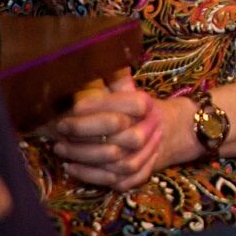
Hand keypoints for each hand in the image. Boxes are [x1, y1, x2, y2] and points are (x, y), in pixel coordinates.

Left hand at [48, 70, 192, 190]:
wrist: (175, 132)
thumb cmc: (141, 112)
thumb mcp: (129, 91)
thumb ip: (114, 78)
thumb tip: (95, 54)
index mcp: (148, 106)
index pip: (127, 105)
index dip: (99, 106)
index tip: (73, 107)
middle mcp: (152, 129)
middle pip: (123, 135)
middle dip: (88, 134)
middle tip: (60, 131)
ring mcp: (150, 154)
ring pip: (120, 162)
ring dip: (86, 158)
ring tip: (61, 151)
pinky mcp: (143, 173)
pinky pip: (119, 181)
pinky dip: (94, 177)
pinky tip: (73, 168)